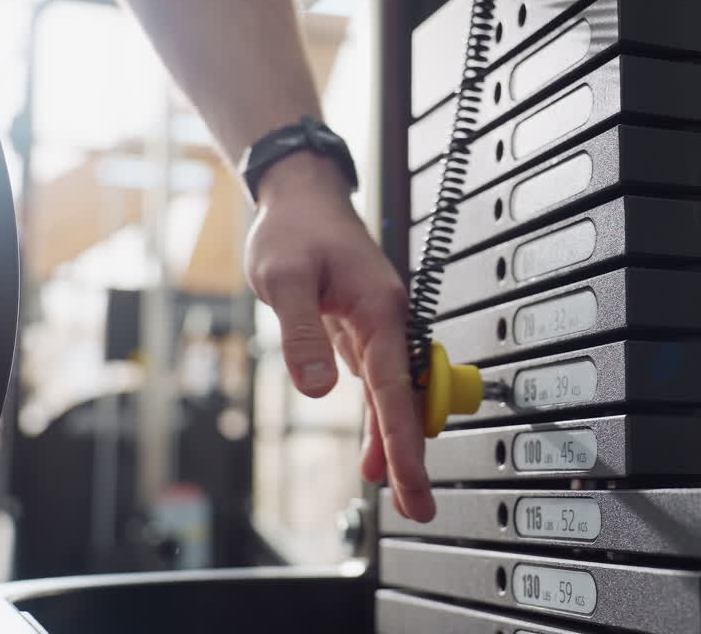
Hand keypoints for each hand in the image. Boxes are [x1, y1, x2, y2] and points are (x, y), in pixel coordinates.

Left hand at [246, 151, 434, 521]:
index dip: (402, 441)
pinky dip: (380, 414)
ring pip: (394, 393)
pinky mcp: (364, 326)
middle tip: (417, 505)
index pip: (394, 389)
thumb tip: (319, 389)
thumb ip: (302, 335)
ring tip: (395, 489)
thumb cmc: (293, 228)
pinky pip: (379, 380)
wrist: (300, 195)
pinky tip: (375, 446)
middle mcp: (388, 319)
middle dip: (410, 454)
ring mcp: (379, 324)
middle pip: (406, 399)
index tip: (407, 482)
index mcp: (379, 309)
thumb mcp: (283, 279)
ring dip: (395, 439)